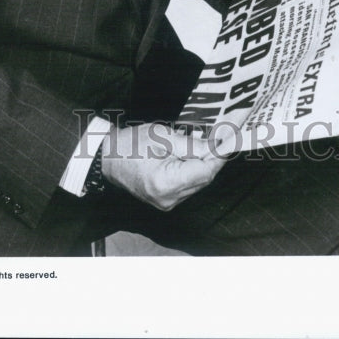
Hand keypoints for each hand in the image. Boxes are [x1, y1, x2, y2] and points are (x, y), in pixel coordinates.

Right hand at [100, 123, 226, 210]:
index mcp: (165, 183)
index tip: (230, 140)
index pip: (205, 172)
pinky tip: (192, 154)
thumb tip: (215, 146)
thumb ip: (190, 144)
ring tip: (205, 142)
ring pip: (198, 182)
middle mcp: (169, 198)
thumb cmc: (131, 144)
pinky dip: (193, 169)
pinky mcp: (166, 200)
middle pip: (203, 178)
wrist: (107, 158)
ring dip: (204, 163)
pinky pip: (188, 184)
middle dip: (213, 157)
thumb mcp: (161, 136)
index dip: (220, 155)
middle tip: (221, 136)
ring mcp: (167, 202)